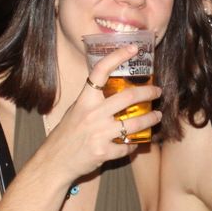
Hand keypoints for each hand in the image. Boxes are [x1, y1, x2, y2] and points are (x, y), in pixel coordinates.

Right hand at [39, 46, 161, 182]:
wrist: (55, 161)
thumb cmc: (66, 134)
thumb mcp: (75, 111)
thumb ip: (92, 101)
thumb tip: (112, 88)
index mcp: (84, 100)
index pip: (101, 71)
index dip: (118, 56)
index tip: (133, 49)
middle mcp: (92, 114)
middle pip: (129, 97)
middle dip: (149, 93)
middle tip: (157, 92)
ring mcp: (99, 134)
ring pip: (135, 123)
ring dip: (151, 119)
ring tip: (157, 116)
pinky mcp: (103, 152)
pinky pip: (127, 146)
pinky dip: (134, 145)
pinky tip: (135, 142)